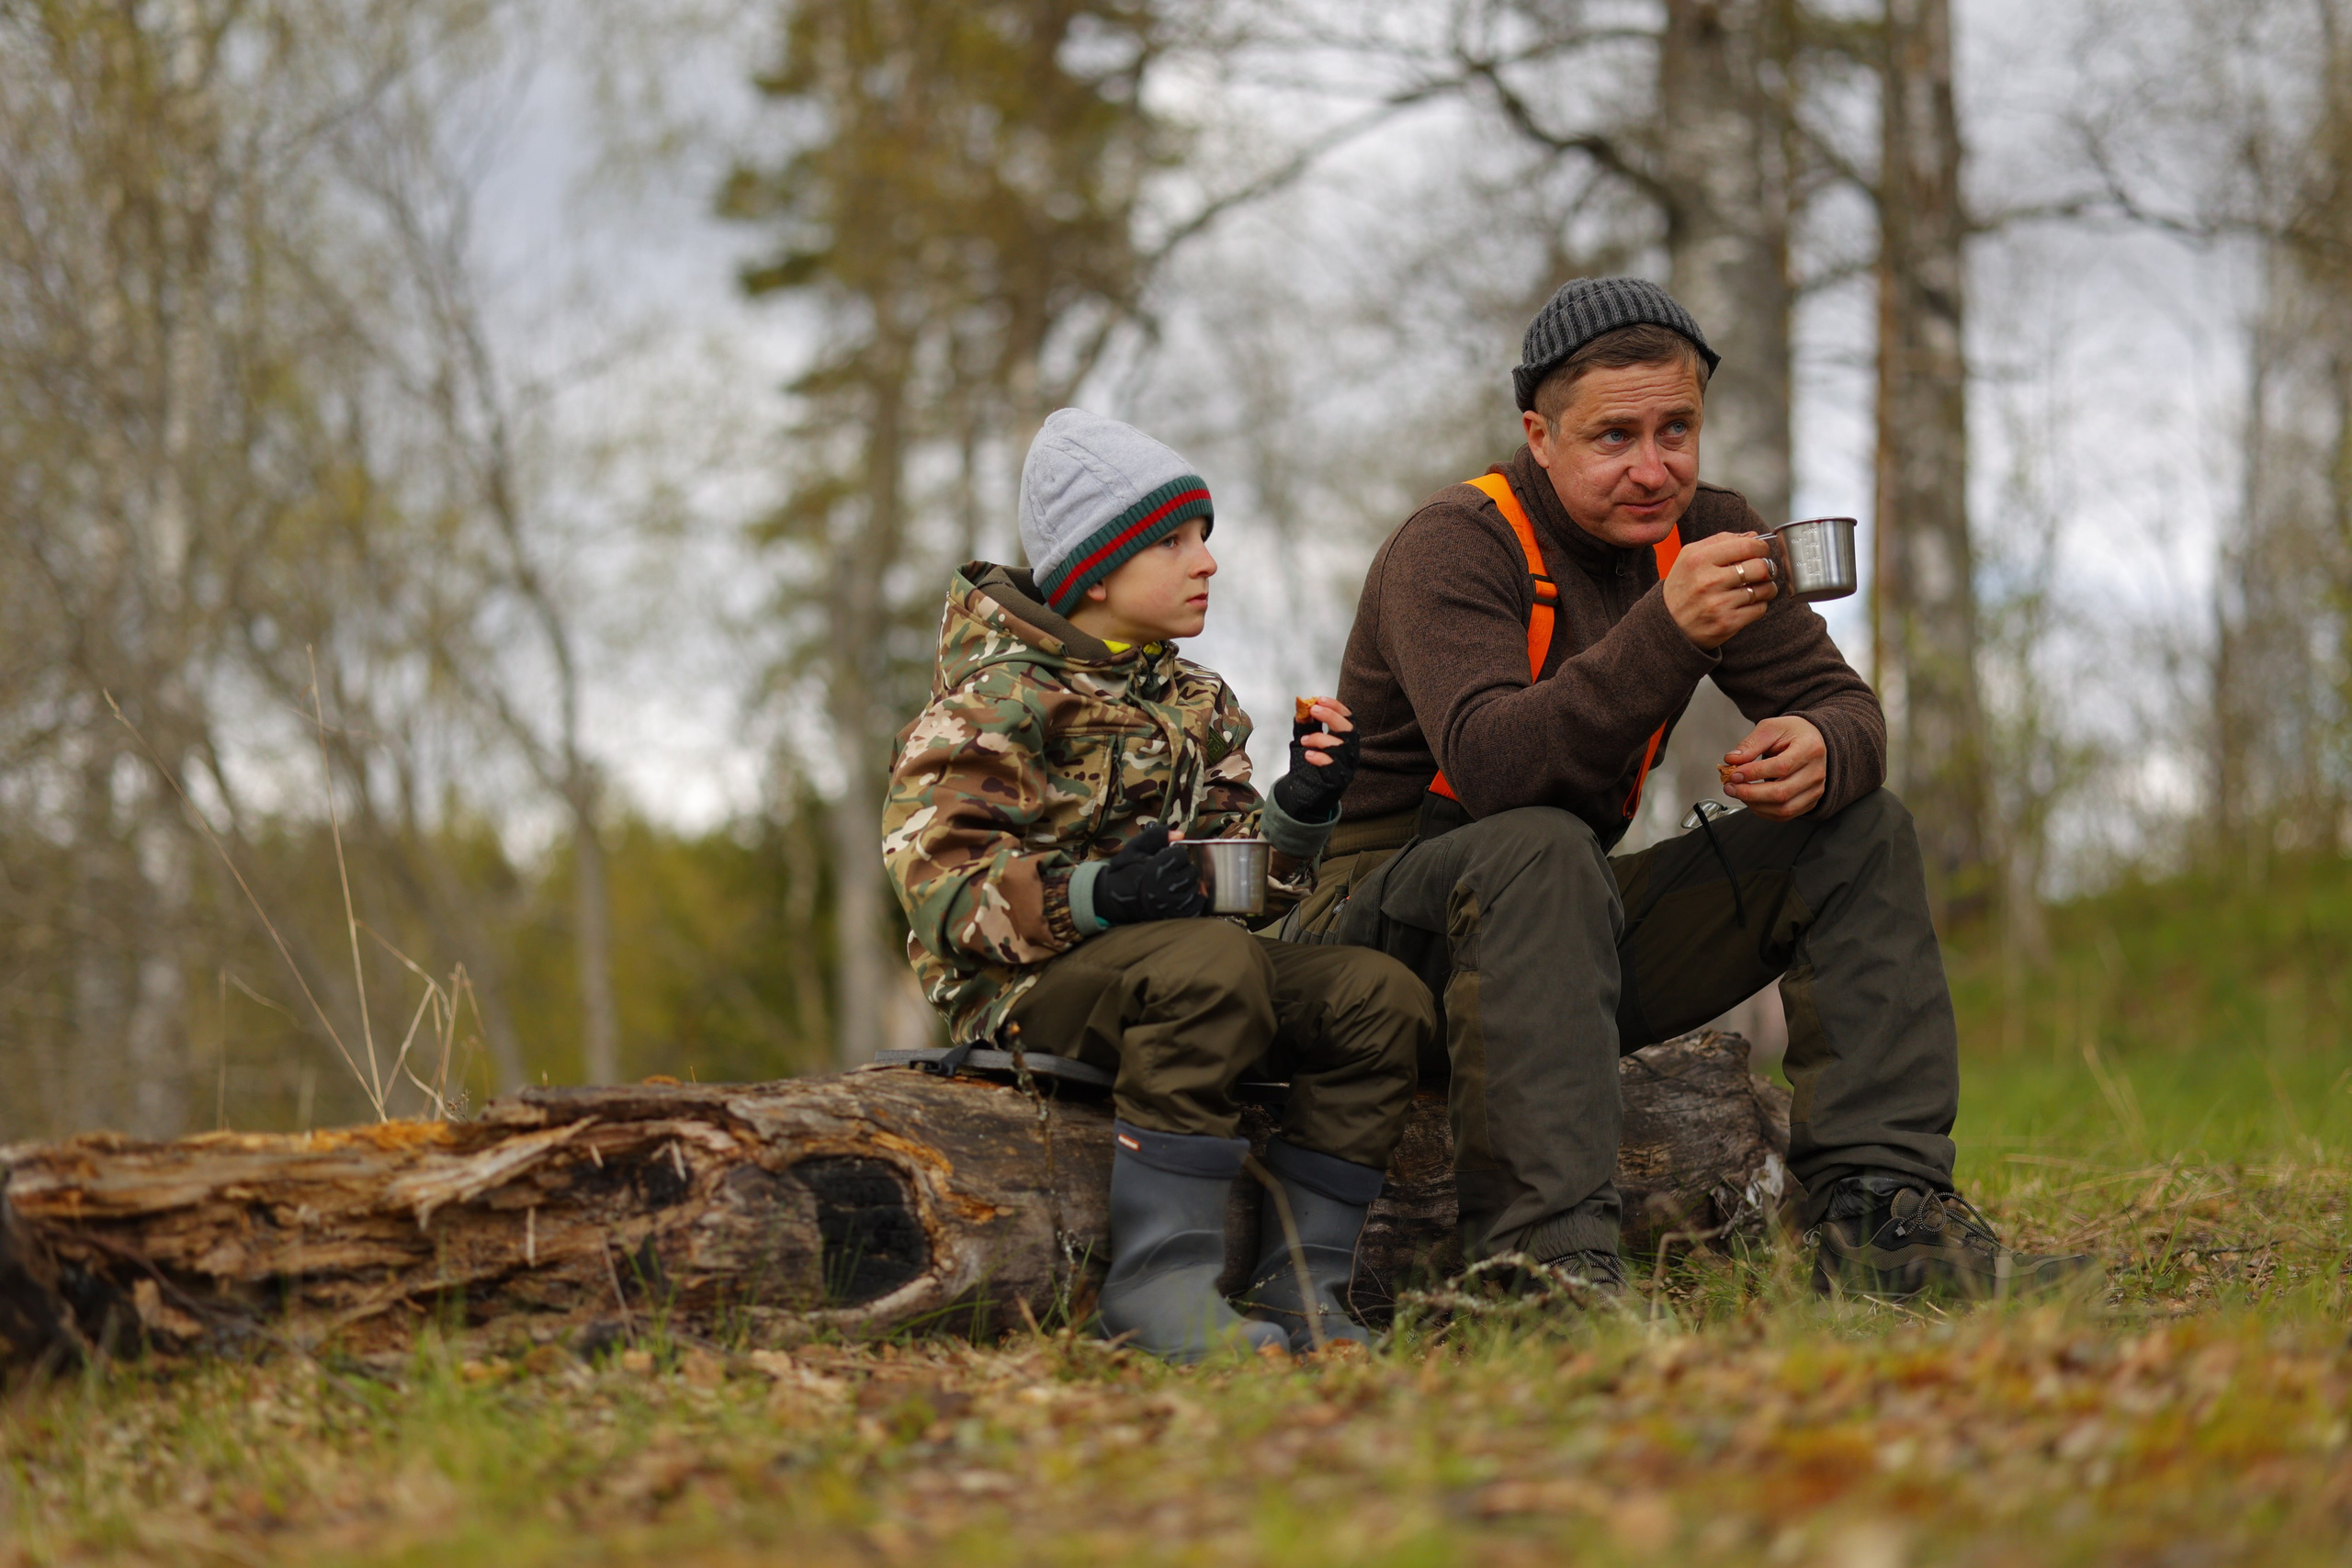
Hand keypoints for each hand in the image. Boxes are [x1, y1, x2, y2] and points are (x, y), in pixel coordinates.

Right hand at [1091, 824, 1208, 924]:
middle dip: (1183, 869)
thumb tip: (1181, 835)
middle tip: (1171, 872)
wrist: (1113, 899)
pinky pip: (1197, 906)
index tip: (1166, 859)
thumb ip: (1157, 836)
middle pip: (1191, 871)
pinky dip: (1194, 899)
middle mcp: (1164, 888)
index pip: (1182, 855)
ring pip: (1195, 888)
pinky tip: (1182, 894)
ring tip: (1174, 884)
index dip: (1175, 854)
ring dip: (1188, 884)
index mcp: (1155, 868)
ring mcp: (1170, 905)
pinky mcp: (1174, 916)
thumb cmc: (1125, 871)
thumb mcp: (1136, 848)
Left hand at [1270, 698, 1358, 824]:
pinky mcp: (1338, 780)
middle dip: (1331, 716)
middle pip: (1348, 729)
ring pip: (1340, 747)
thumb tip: (1301, 707)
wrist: (1306, 795)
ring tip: (1304, 740)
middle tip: (1314, 710)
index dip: (1337, 707)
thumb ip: (1305, 726)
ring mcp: (1346, 766)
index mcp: (1345, 739)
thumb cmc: (1310, 766)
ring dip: (1320, 738)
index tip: (1320, 699)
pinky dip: (1320, 758)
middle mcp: (1350, 752)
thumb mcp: (1306, 742)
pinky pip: (1332, 766)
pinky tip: (1308, 755)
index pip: (1349, 718)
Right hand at [1663, 531, 1777, 649]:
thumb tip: (1753, 536)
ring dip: (1766, 587)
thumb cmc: (1682, 587)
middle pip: (1760, 567)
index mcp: (1699, 559)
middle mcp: (1709, 581)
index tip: (1760, 551)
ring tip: (1756, 587)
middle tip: (1761, 571)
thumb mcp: (1690, 556)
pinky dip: (1758, 605)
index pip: (1746, 545)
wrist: (1668, 624)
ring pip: (1764, 589)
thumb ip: (1721, 540)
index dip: (1761, 547)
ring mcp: (1719, 604)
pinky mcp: (1727, 623)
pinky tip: (1747, 603)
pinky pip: (1759, 609)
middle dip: (1767, 568)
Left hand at [1721, 715, 1825, 819]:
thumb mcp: (1770, 728)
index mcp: (1810, 749)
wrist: (1811, 740)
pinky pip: (1785, 815)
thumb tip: (1732, 760)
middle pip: (1782, 793)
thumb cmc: (1793, 733)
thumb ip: (1751, 744)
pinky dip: (1763, 811)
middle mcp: (1816, 772)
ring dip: (1754, 804)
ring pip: (1783, 809)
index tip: (1734, 774)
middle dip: (1750, 793)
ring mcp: (1815, 790)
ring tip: (1738, 792)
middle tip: (1730, 787)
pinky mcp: (1809, 802)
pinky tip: (1751, 800)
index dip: (1754, 773)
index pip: (1781, 767)